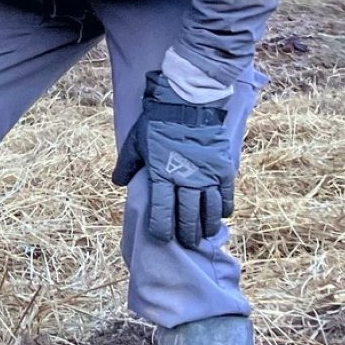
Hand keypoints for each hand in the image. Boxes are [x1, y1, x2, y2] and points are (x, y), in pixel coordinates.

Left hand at [112, 71, 236, 248]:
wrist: (188, 101)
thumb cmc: (157, 121)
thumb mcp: (135, 142)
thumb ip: (127, 165)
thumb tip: (119, 183)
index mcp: (162, 174)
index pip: (162, 211)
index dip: (162, 228)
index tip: (161, 237)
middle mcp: (186, 179)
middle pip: (188, 215)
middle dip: (187, 233)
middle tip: (187, 243)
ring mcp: (207, 175)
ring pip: (209, 210)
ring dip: (206, 225)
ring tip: (204, 234)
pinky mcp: (222, 168)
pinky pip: (226, 195)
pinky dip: (224, 208)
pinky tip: (221, 215)